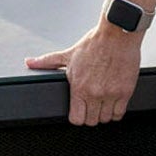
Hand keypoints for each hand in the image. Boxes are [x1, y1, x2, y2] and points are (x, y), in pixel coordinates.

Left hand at [26, 22, 141, 125]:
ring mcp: (111, 94)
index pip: (76, 119)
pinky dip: (117, 110)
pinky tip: (113, 101)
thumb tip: (29, 62)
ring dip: (104, 114)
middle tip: (91, 106)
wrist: (117, 34)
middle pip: (91, 121)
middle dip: (90, 116)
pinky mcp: (125, 92)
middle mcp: (94, 93)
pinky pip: (120, 113)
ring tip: (102, 103)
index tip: (79, 111)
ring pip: (106, 119)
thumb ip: (47, 62)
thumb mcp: (68, 54)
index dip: (77, 117)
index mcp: (79, 87)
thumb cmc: (95, 43)